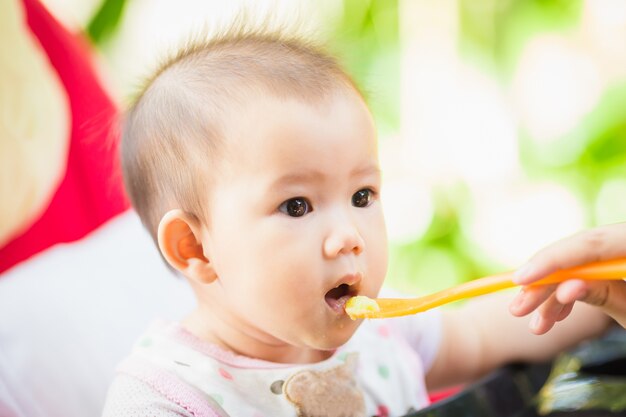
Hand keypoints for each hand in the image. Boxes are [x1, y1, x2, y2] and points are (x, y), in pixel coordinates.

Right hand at [509, 223, 625, 333]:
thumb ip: (604, 295)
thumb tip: (563, 288)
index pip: (592, 242)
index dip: (553, 259)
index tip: (520, 280)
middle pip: (580, 253)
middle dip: (546, 283)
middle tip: (518, 308)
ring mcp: (620, 254)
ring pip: (580, 265)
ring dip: (554, 296)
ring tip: (538, 324)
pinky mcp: (616, 264)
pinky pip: (591, 272)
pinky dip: (572, 293)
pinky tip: (557, 314)